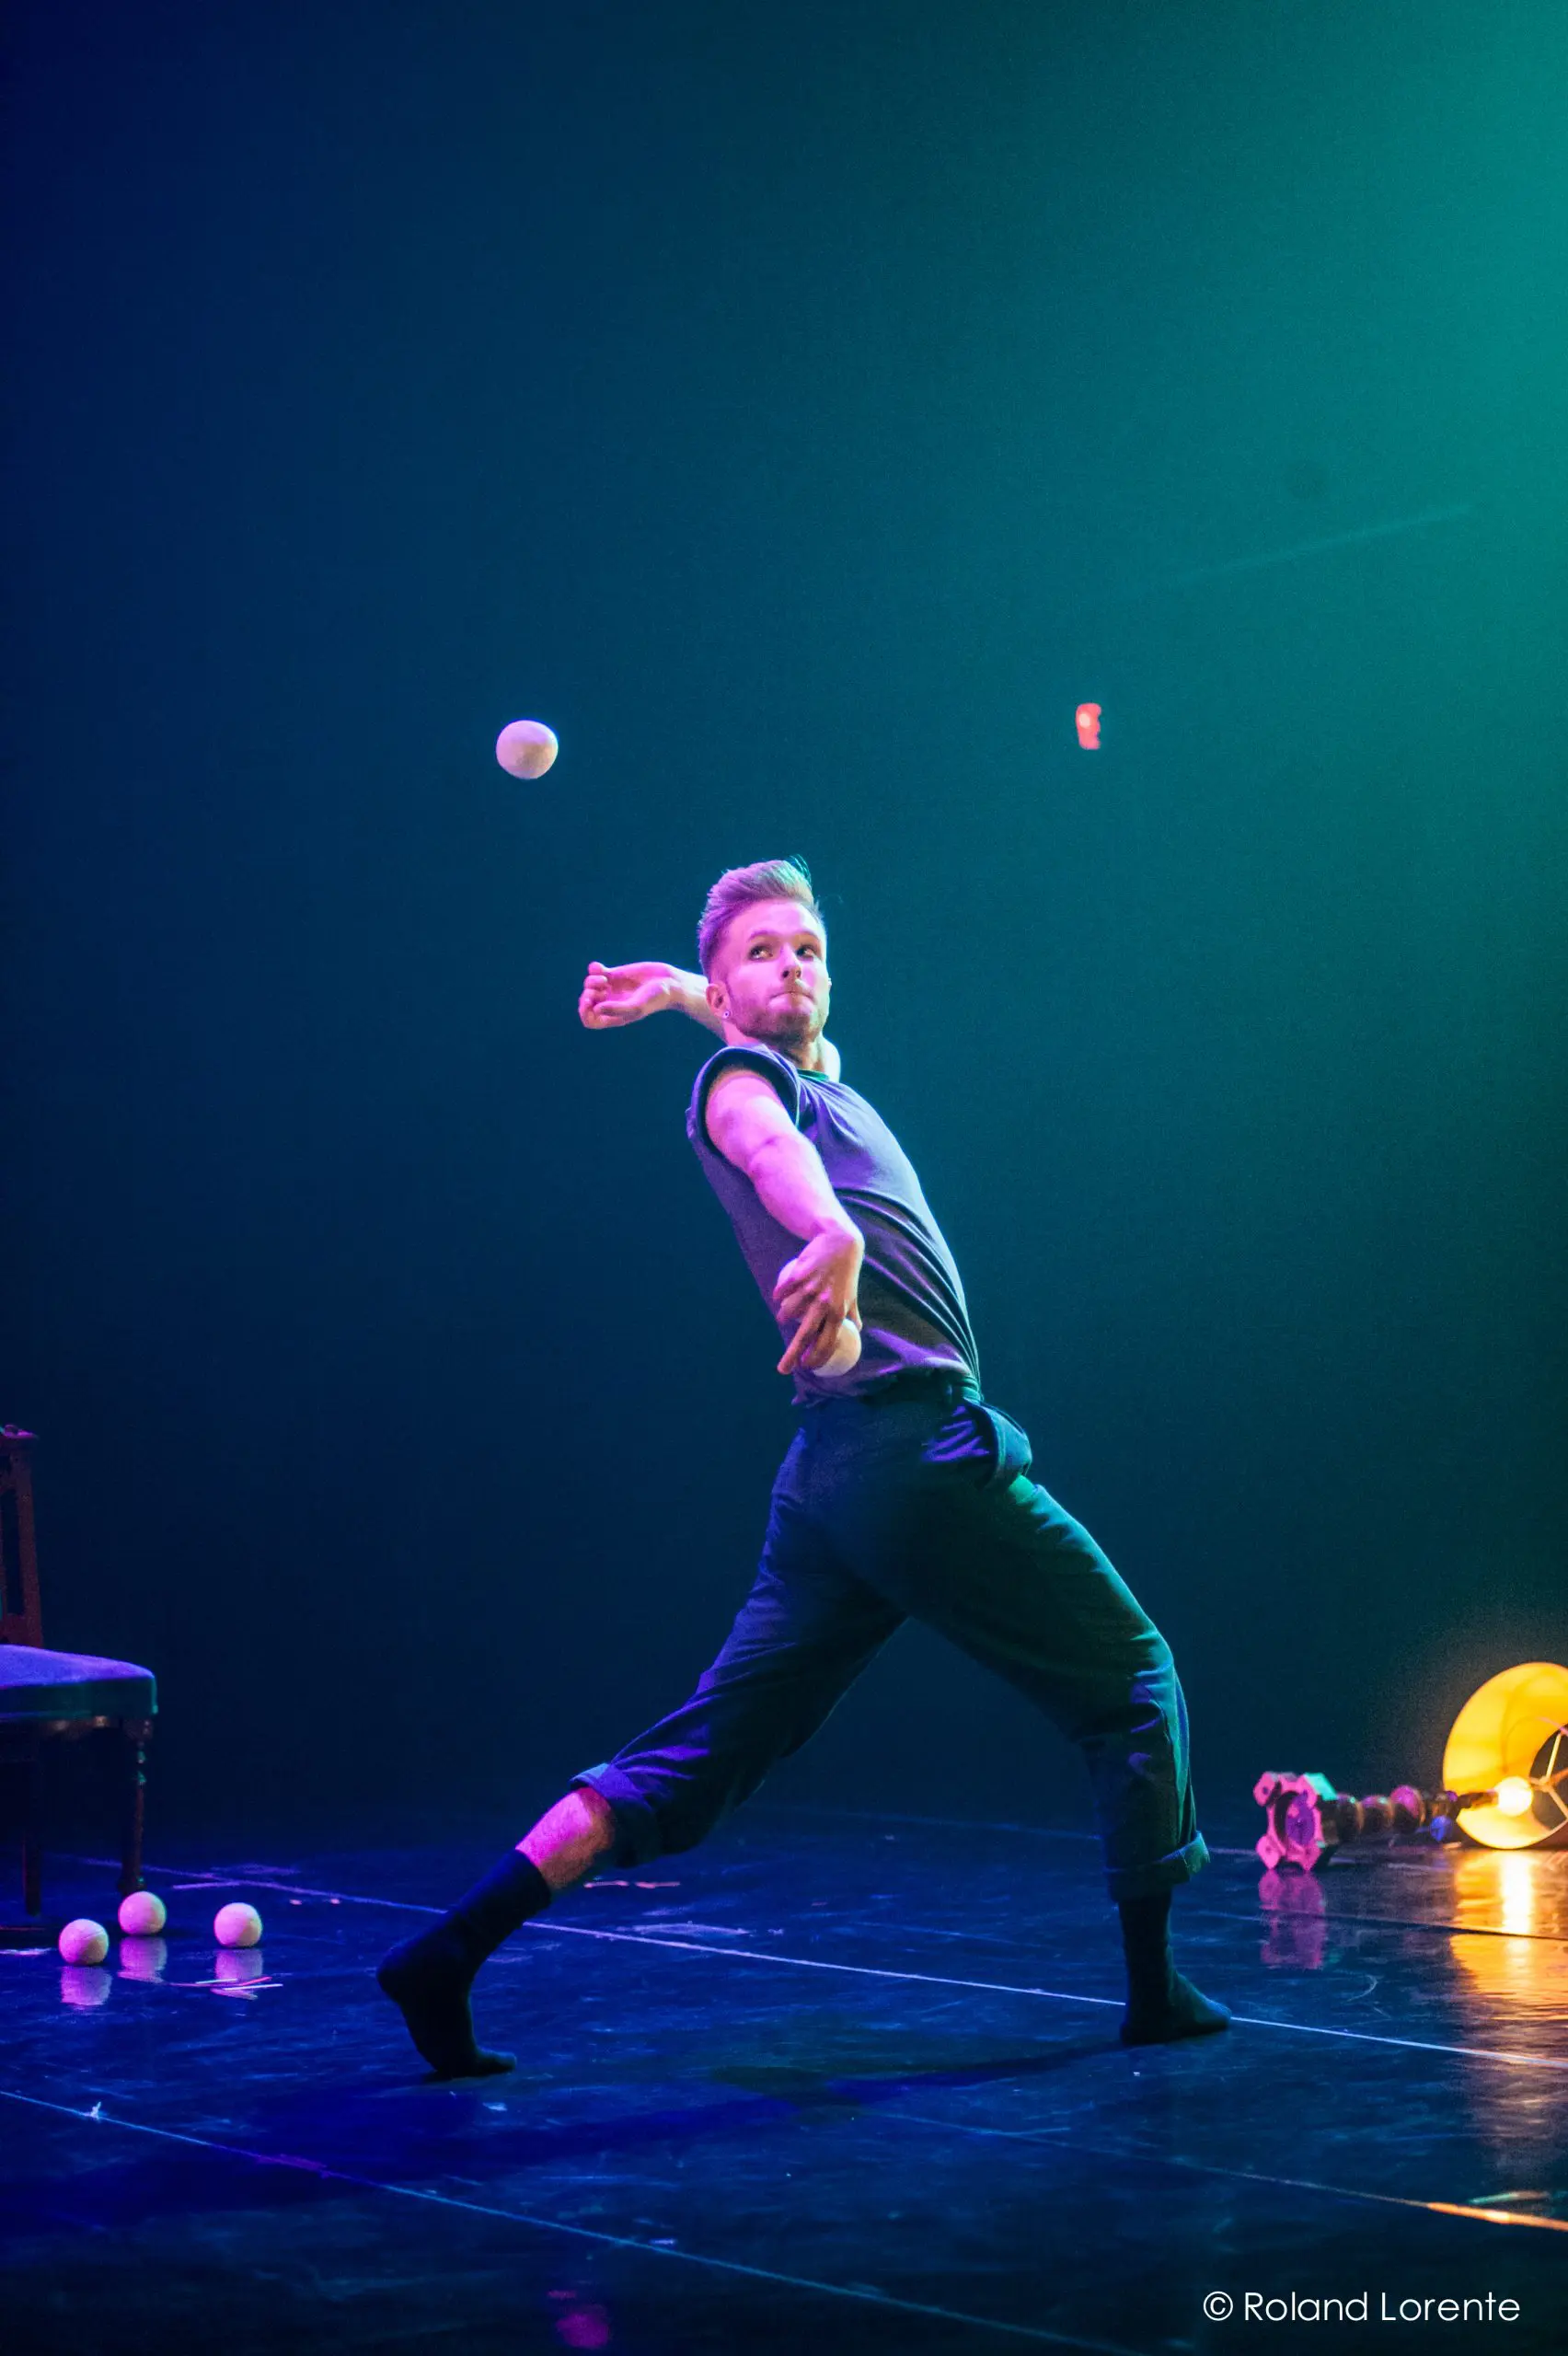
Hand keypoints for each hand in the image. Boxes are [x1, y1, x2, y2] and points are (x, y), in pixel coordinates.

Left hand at [578, 960, 683, 1029]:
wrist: (669, 982)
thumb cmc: (656, 998)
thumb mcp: (637, 1006)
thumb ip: (616, 1009)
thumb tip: (595, 1009)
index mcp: (614, 1016)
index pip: (590, 1020)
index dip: (584, 1012)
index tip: (590, 1003)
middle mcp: (610, 1003)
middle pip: (586, 1002)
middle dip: (586, 996)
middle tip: (596, 992)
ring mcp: (611, 988)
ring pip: (589, 985)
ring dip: (591, 981)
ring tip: (603, 979)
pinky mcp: (615, 974)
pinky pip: (595, 971)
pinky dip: (594, 968)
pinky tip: (600, 967)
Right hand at [773, 1225, 863, 1375]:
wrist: (839, 1240)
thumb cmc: (847, 1270)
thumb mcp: (853, 1293)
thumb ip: (853, 1313)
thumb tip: (856, 1330)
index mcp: (838, 1311)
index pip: (827, 1343)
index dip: (816, 1359)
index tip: (806, 1367)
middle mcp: (824, 1304)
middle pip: (805, 1337)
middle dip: (792, 1356)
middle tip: (783, 1369)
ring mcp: (810, 1289)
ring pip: (788, 1312)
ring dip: (784, 1317)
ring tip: (783, 1317)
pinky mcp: (798, 1275)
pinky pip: (782, 1291)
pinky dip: (779, 1296)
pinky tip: (780, 1297)